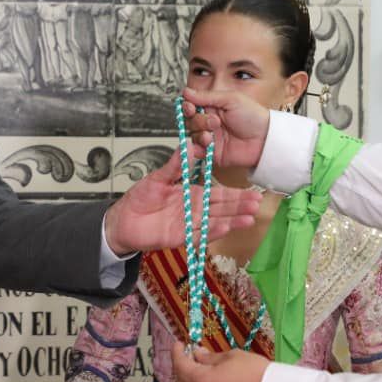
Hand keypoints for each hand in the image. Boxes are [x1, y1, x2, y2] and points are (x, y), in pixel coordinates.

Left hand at [102, 142, 262, 253]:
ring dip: (232, 220)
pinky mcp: (180, 237)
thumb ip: (176, 164)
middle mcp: (194, 210)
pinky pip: (198, 235)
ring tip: (250, 218)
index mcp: (191, 194)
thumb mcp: (159, 177)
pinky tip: (226, 227)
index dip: (235, 193)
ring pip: (214, 221)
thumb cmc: (140, 198)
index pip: (218, 193)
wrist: (123, 220)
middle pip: (221, 208)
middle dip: (239, 206)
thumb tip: (190, 144)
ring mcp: (189, 224)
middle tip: (258, 203)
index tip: (252, 190)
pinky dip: (211, 231)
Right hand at [180, 87, 271, 170]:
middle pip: (190, 121)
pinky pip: (197, 151)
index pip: (191, 105)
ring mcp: (211, 137)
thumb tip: (186, 91)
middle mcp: (210, 121)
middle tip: (214, 122)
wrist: (265, 139)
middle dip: (199, 121)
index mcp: (213, 107)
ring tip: (212, 136)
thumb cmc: (253, 116)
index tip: (190, 108)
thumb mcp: (231, 99)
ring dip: (200, 135)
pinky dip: (197, 149)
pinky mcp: (213, 152)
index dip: (188, 107)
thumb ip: (206, 96)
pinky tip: (206, 145)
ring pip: (192, 135)